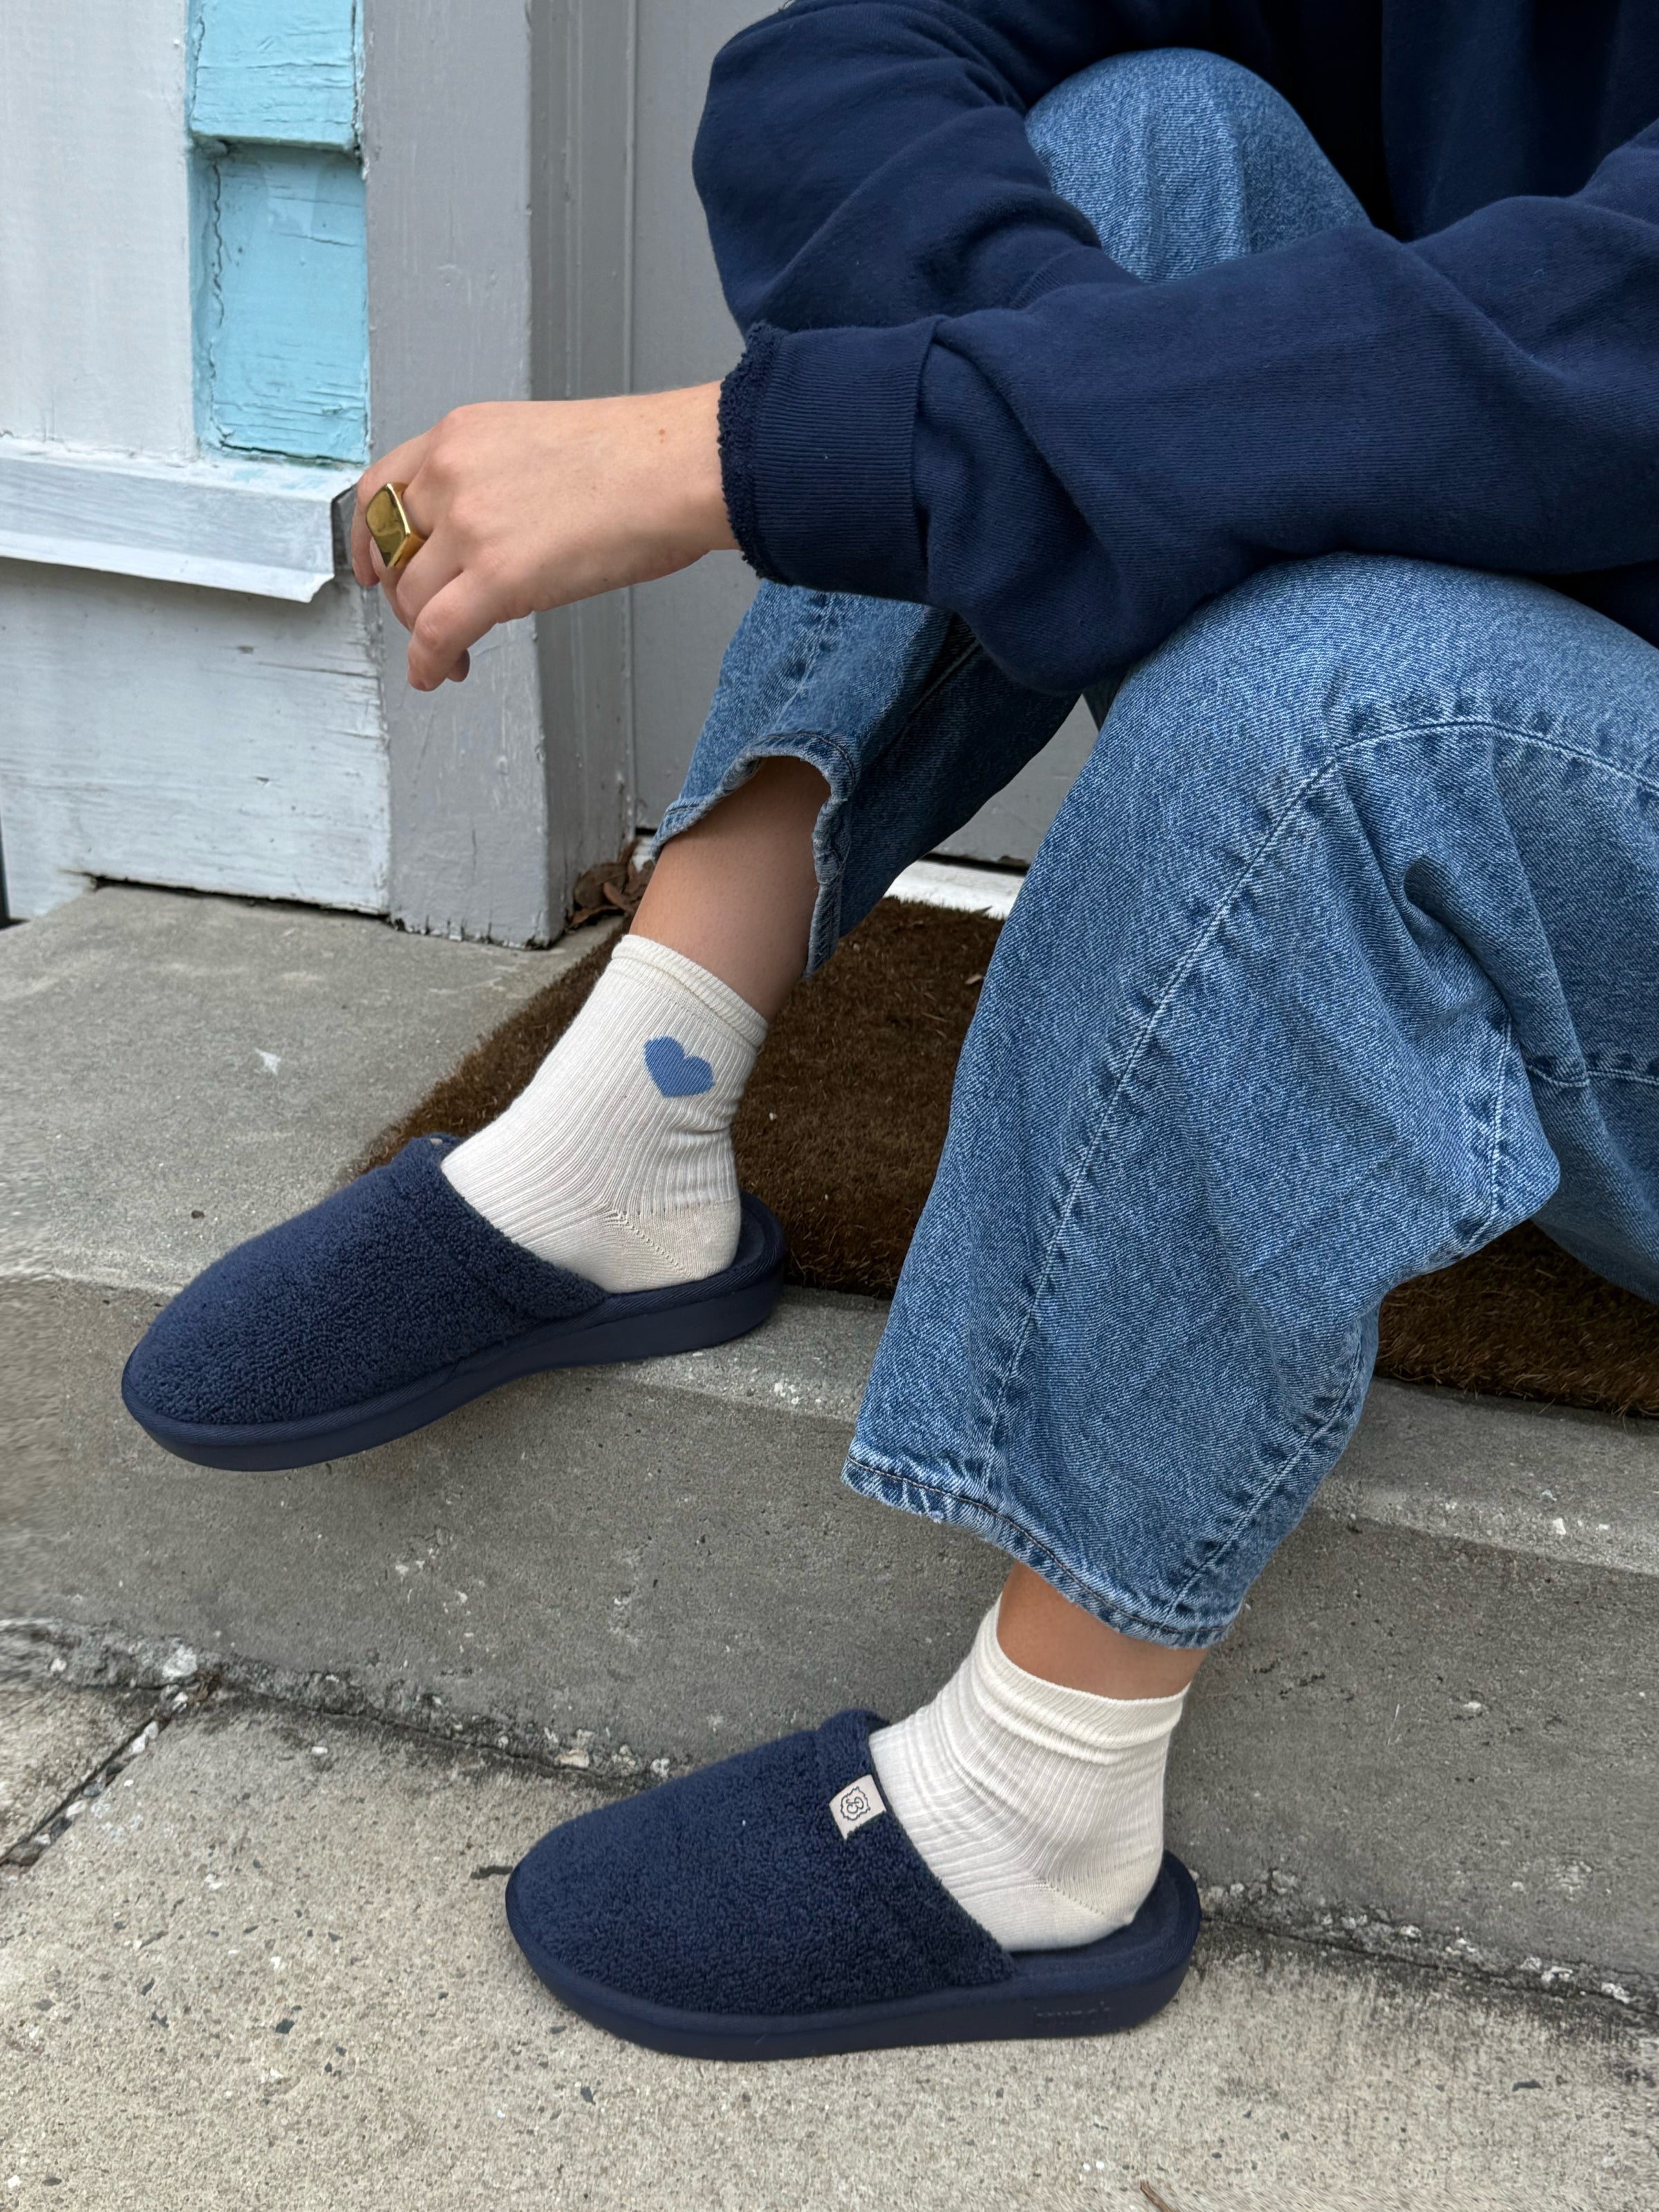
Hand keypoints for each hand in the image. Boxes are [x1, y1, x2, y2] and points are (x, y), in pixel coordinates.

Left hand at [351, 385, 735, 690]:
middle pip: (393, 550)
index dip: (371, 539)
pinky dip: (428, 662)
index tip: (375, 565)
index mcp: (462, 435)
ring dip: (424, 633)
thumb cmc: (641, 458)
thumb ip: (499, 480)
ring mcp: (470, 526)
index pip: (383, 489)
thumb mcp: (541, 443)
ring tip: (450, 653)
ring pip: (412, 596)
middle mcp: (453, 475)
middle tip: (426, 617)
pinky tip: (439, 674)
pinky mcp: (497, 578)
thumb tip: (497, 531)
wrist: (679, 468)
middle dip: (404, 593)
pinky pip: (436, 633)